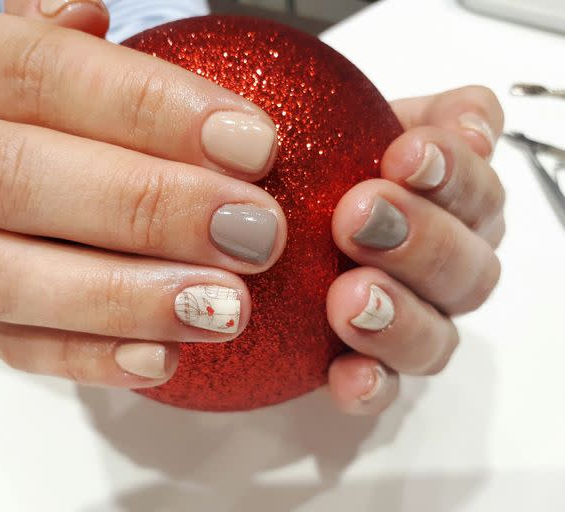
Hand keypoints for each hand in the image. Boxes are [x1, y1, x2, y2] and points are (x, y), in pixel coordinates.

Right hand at [0, 9, 286, 386]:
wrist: (0, 171)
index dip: (150, 108)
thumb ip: (77, 45)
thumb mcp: (70, 58)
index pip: (40, 71)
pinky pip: (14, 346)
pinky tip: (164, 358)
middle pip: (18, 177)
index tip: (253, 145)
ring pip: (5, 277)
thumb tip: (84, 13)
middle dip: (146, 209)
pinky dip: (91, 357)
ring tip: (224, 308)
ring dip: (123, 297)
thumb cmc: (59, 111)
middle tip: (253, 233)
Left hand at [326, 87, 503, 414]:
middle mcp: (444, 263)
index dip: (455, 172)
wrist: (271, 211)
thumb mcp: (355, 120)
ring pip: (437, 336)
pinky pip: (385, 388)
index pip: (478, 186)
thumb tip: (476, 122)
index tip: (405, 156)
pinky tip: (346, 374)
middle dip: (420, 241)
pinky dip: (371, 384)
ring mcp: (412, 320)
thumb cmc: (318, 160)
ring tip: (349, 300)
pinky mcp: (372, 366)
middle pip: (467, 267)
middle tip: (357, 218)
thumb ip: (422, 115)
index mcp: (451, 201)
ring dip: (400, 318)